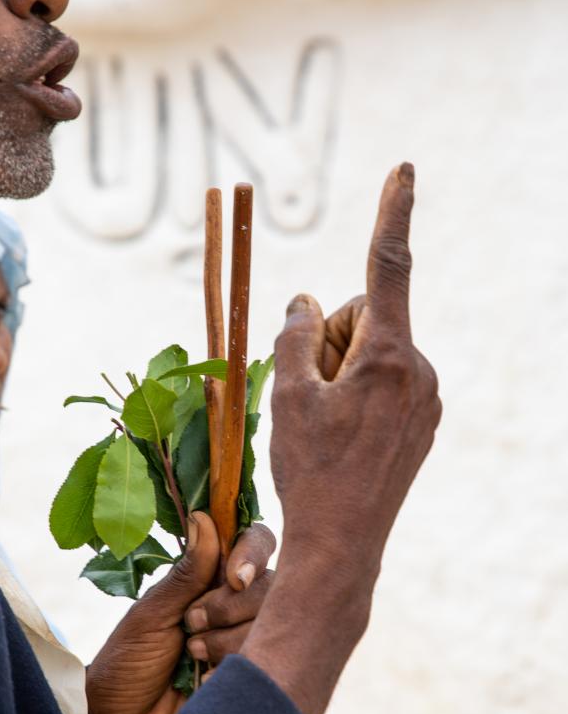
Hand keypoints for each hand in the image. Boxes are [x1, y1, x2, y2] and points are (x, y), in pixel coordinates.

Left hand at [86, 515, 274, 713]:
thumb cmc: (127, 664)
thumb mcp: (152, 615)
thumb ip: (187, 573)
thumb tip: (205, 517)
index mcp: (208, 578)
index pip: (252, 543)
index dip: (251, 554)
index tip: (235, 578)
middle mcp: (233, 603)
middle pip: (267, 584)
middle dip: (228, 607)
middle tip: (190, 626)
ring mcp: (245, 638)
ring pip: (269, 622)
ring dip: (226, 641)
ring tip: (192, 656)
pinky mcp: (251, 673)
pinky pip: (266, 659)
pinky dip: (233, 667)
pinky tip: (206, 679)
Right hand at [242, 163, 440, 713]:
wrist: (343, 544)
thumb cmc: (309, 470)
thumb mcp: (287, 396)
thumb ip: (293, 336)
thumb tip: (302, 301)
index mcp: (390, 356)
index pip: (389, 267)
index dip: (392, 212)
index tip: (405, 168)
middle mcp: (420, 370)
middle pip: (365, 316)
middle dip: (330, 339)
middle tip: (308, 393)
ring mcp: (426, 398)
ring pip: (374, 350)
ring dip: (341, 369)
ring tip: (324, 422)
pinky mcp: (424, 420)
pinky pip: (387, 380)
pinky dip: (359, 390)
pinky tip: (343, 435)